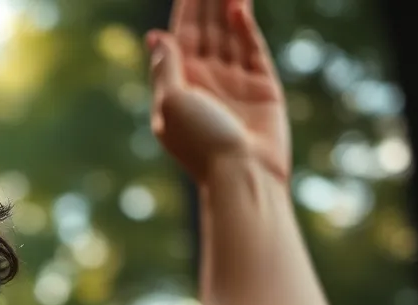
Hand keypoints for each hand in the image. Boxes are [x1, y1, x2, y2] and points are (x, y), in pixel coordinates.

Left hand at [147, 0, 289, 184]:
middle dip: (206, 2)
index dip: (184, 10)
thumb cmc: (200, 142)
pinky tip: (237, 6)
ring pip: (228, 34)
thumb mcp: (171, 103)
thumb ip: (166, 67)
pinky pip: (251, 48)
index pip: (180, 38)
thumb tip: (156, 36)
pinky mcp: (261, 86)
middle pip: (205, 30)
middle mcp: (205, 81)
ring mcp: (234, 82)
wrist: (241, 173)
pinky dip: (244, 27)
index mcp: (178, 87)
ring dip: (226, 6)